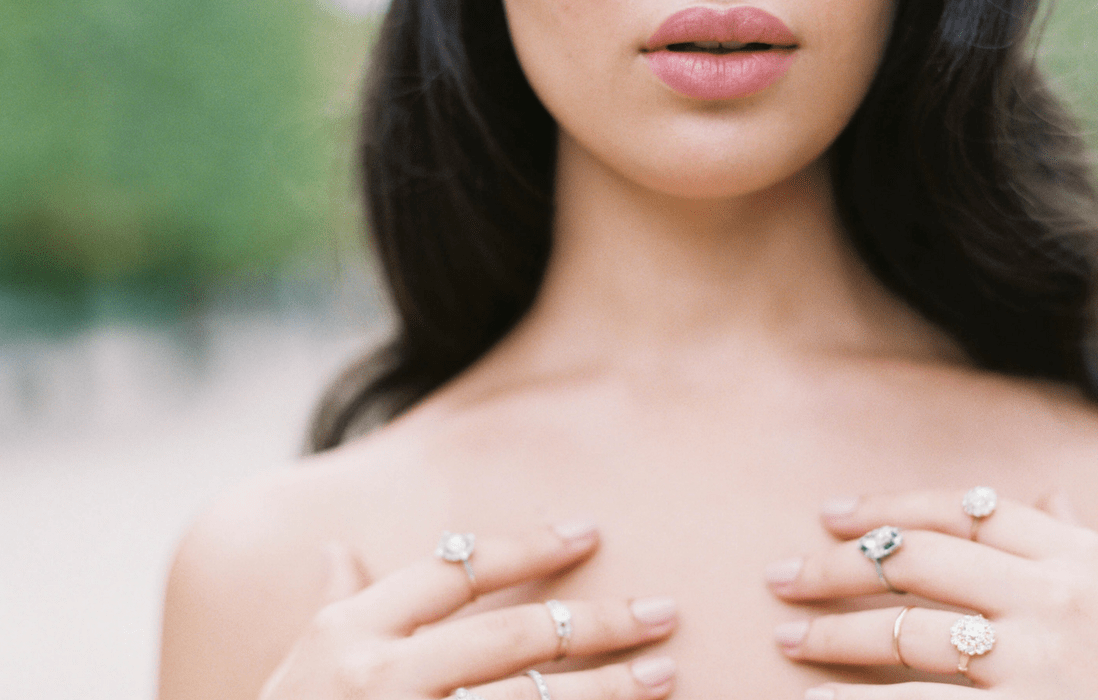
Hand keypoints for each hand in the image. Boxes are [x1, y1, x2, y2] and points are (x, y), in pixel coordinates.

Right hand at [261, 522, 677, 699]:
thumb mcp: (302, 663)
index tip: (589, 532)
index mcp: (350, 631)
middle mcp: (379, 676)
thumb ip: (335, 604)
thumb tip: (338, 548)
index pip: (455, 569)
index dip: (528, 546)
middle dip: (594, 620)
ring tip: (664, 672)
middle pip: (510, 635)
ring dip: (605, 689)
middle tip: (662, 611)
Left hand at [765, 490, 1097, 699]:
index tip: (831, 515)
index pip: (962, 508)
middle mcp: (1054, 594)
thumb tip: (1050, 496)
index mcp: (1077, 556)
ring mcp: (1038, 657)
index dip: (887, 507)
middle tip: (780, 577)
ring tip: (788, 641)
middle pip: (917, 559)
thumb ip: (1083, 545)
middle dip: (837, 567)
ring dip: (834, 635)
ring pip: (907, 629)